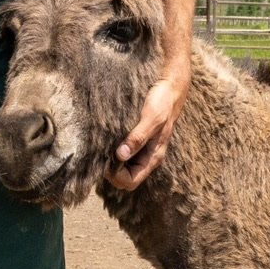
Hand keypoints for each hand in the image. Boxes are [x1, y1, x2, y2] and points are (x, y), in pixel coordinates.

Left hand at [109, 62, 189, 189]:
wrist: (170, 87)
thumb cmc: (163, 102)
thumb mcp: (151, 119)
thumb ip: (138, 137)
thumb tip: (121, 155)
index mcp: (153, 157)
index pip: (130, 181)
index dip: (116, 176)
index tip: (105, 162)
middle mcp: (147, 157)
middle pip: (124, 178)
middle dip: (110, 172)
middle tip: (99, 155)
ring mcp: (141, 149)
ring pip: (122, 167)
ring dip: (110, 162)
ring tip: (100, 148)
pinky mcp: (136, 139)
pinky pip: (122, 153)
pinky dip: (112, 151)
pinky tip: (106, 140)